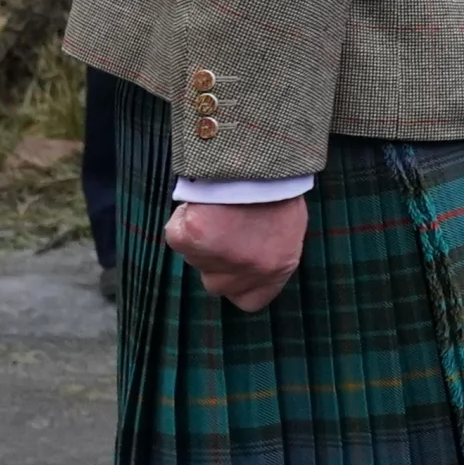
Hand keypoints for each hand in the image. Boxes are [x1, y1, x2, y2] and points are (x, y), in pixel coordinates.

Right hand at [165, 195, 309, 312]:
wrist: (259, 164)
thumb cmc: (277, 190)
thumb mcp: (287, 230)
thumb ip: (269, 254)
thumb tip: (252, 260)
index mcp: (275, 271)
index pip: (249, 300)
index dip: (239, 283)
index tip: (236, 263)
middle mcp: (244, 274)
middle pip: (215, 282)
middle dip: (216, 258)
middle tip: (226, 226)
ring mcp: (215, 260)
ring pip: (194, 256)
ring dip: (200, 235)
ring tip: (220, 207)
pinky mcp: (189, 241)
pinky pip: (176, 234)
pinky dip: (183, 218)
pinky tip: (202, 202)